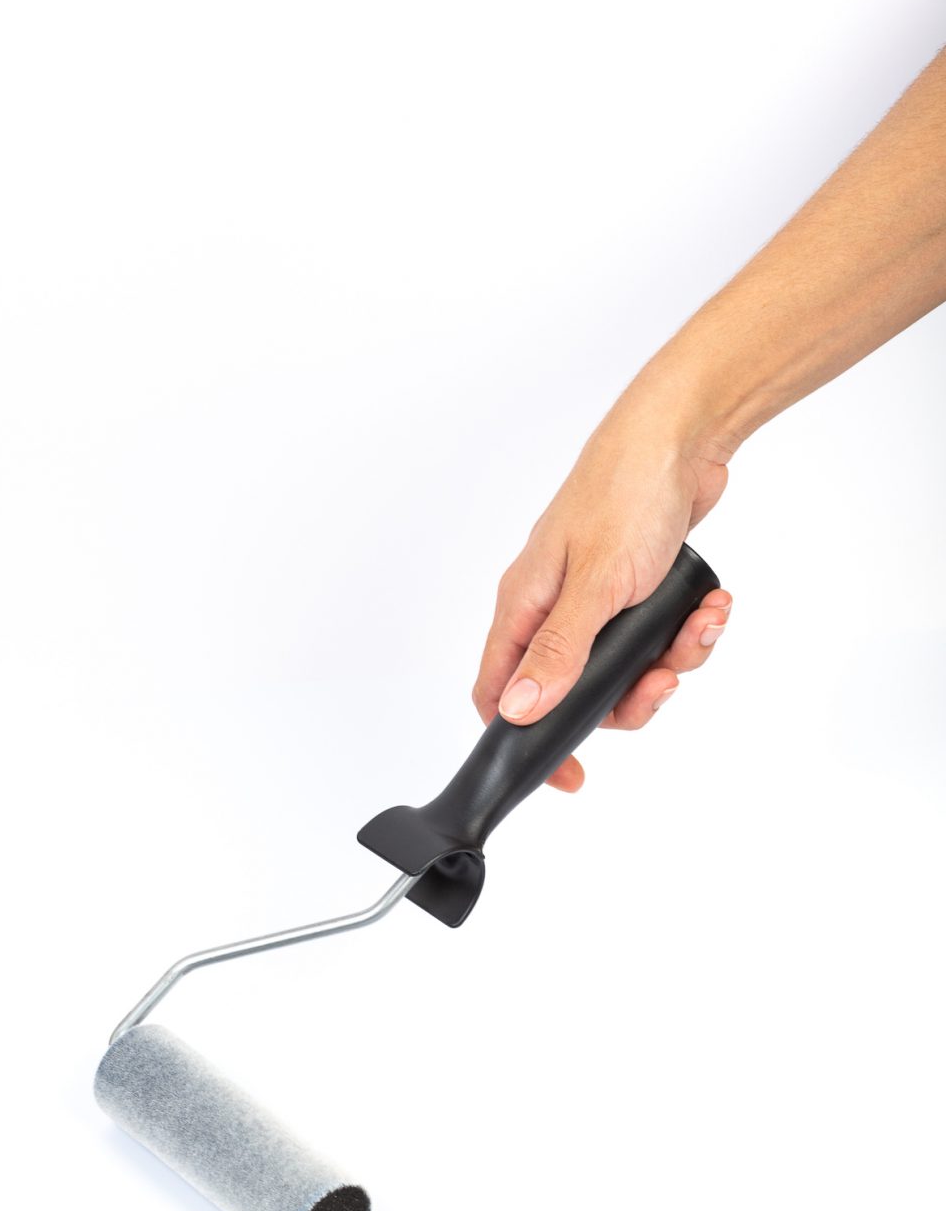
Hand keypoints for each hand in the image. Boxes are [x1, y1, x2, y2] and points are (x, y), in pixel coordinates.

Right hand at [471, 381, 732, 790]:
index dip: (527, 740)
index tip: (570, 774)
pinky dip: (689, 629)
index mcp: (524, 604)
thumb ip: (557, 653)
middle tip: (663, 683)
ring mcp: (595, 596)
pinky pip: (658, 635)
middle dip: (631, 697)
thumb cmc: (625, 493)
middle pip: (576, 690)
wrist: (681, 436)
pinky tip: (710, 603)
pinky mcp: (636, 587)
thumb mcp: (594, 586)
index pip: (500, 692)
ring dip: (673, 659)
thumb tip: (516, 711)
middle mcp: (553, 605)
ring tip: (701, 626)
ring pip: (626, 667)